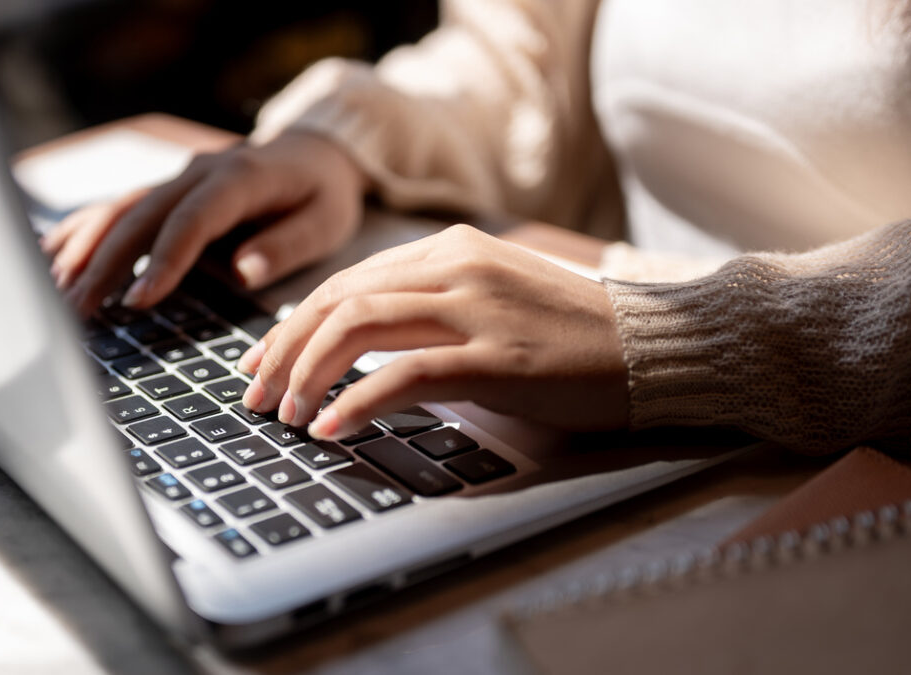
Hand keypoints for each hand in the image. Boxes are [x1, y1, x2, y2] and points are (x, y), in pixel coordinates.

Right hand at [40, 130, 368, 315]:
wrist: (314, 151)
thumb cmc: (323, 193)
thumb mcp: (327, 220)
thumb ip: (289, 244)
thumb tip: (245, 269)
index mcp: (240, 178)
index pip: (193, 219)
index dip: (164, 259)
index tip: (139, 300)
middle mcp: (198, 172)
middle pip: (141, 216)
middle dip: (103, 263)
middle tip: (74, 308)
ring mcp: (177, 177)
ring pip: (119, 210)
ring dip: (83, 250)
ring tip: (54, 292)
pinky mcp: (166, 190)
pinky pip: (117, 207)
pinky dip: (83, 230)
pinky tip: (50, 255)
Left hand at [235, 224, 628, 438]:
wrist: (657, 347)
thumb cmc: (573, 337)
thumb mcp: (493, 302)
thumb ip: (430, 308)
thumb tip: (356, 344)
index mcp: (451, 249)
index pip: (346, 282)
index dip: (293, 323)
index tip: (263, 361)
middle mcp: (457, 266)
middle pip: (338, 300)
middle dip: (282, 350)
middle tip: (253, 393)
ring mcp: (478, 308)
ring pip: (358, 326)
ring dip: (307, 373)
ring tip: (284, 414)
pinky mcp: (498, 358)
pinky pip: (405, 374)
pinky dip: (356, 401)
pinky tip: (331, 427)